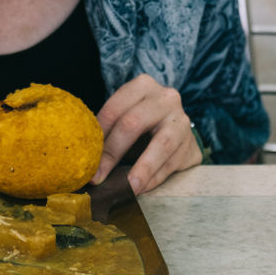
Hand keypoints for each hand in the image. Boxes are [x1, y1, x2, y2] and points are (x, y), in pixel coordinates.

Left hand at [92, 74, 202, 193]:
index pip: (115, 109)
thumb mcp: (126, 116)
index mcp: (143, 85)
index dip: (98, 135)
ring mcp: (182, 121)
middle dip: (113, 152)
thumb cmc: (143, 125)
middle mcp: (166, 98)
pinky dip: (154, 178)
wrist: (177, 131)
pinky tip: (141, 189)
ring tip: (128, 188)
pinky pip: (172, 164)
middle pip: (134, 123)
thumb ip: (109, 129)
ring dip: (142, 169)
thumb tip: (83, 156)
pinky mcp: (192, 145)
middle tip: (98, 176)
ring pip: (161, 145)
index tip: (86, 158)